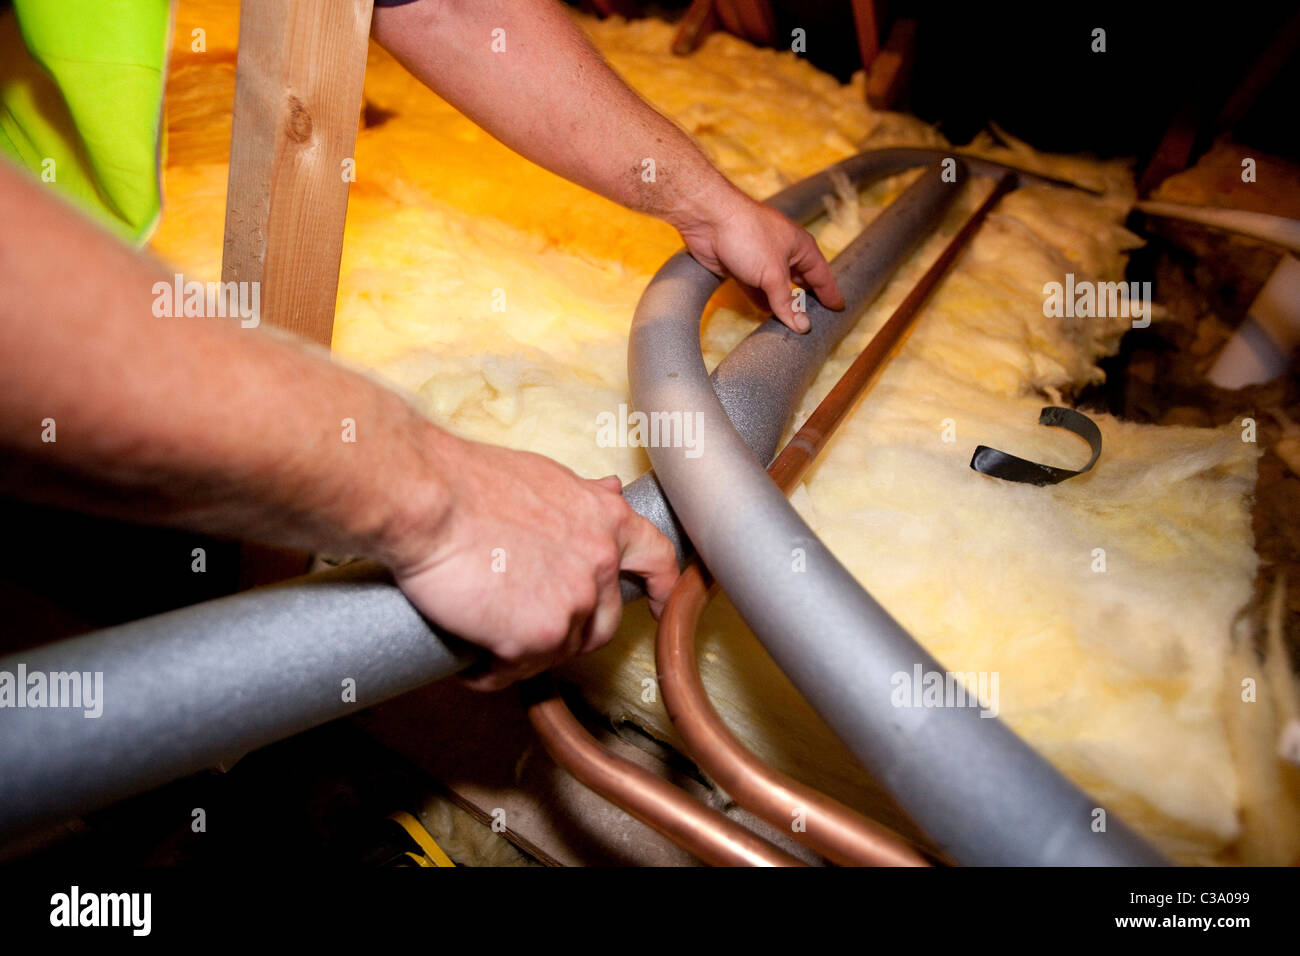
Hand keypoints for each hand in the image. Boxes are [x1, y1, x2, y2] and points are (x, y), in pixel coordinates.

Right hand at [389, 436, 678, 690]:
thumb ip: (583, 497)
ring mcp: (572, 604)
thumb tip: (610, 491)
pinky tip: (471, 656)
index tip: (662, 606)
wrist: (427, 501)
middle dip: (572, 630)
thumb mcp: (545, 477)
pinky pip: (516, 672)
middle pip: (604, 622)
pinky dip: (492, 671)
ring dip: (527, 651)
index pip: (658, 560)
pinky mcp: (536, 637)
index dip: (664, 588)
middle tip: (529, 623)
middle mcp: (599, 564)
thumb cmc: (469, 482)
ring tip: (487, 633)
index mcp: (606, 521)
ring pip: (559, 651)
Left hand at [676, 186, 844, 332]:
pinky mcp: (741, 268)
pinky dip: (762, 303)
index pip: (821, 275)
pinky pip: (756, 290)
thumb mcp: (773, 273)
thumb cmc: (748, 236)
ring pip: (777, 289)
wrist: (708, 219)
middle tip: (816, 323)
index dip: (830, 293)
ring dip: (783, 306)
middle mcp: (784, 253)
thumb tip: (802, 326)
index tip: (839, 308)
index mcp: (800, 247)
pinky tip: (767, 318)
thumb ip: (786, 302)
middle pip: (801, 282)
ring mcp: (762, 261)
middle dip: (807, 301)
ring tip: (791, 328)